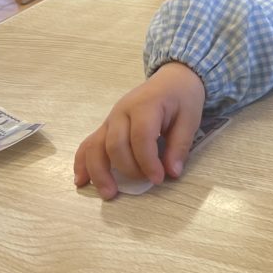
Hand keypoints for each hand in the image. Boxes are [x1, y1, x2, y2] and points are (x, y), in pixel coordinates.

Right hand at [73, 62, 206, 199]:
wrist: (172, 79)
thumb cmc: (182, 98)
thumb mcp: (190, 118)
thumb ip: (180, 145)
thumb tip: (172, 173)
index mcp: (145, 106)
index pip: (140, 137)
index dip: (148, 162)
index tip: (159, 179)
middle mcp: (121, 112)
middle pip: (115, 144)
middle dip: (128, 169)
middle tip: (146, 183)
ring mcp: (110, 119)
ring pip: (95, 146)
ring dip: (99, 172)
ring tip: (108, 193)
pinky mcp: (106, 126)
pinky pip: (88, 144)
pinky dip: (83, 162)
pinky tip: (82, 180)